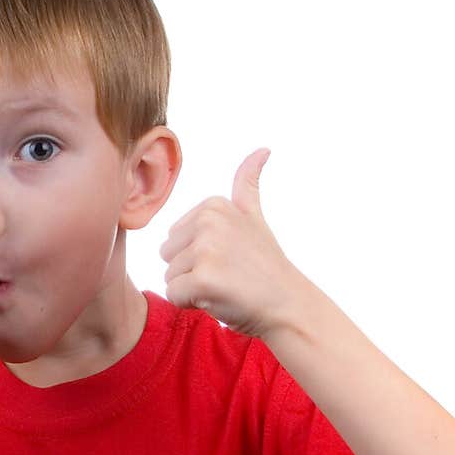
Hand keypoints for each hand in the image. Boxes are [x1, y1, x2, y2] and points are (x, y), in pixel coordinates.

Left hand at [158, 149, 301, 339]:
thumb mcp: (255, 217)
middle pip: (168, 255)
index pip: (175, 237)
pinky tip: (219, 299)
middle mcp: (208, 221)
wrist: (287, 304)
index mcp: (213, 205)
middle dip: (191, 272)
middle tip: (226, 275)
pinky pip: (173, 294)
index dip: (197, 256)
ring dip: (193, 289)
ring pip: (170, 276)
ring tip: (225, 286)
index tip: (228, 258)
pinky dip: (192, 304)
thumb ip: (247, 184)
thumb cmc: (265, 266)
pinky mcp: (203, 278)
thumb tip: (262, 149)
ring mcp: (206, 249)